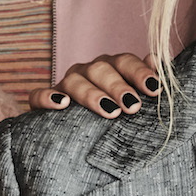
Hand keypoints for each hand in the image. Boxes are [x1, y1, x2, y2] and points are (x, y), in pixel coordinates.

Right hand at [27, 53, 161, 117]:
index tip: (153, 89)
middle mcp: (86, 72)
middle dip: (118, 86)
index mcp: (109, 67)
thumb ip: (143, 79)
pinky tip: (62, 104)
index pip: (124, 61)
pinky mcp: (42, 102)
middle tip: (133, 106)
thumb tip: (156, 60)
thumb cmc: (112, 114)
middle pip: (100, 69)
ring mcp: (64, 85)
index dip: (138, 72)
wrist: (75, 135)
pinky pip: (39, 95)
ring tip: (109, 111)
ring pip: (74, 81)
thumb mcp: (131, 97)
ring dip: (92, 94)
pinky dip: (48, 97)